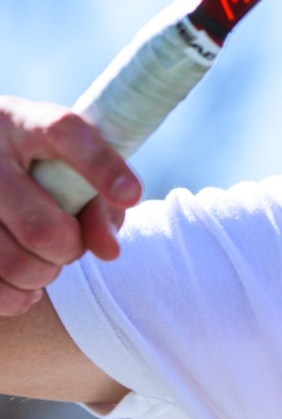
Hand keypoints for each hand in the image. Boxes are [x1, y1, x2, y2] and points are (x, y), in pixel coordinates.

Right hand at [0, 98, 140, 316]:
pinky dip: (13, 296)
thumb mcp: (69, 166)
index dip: (102, 167)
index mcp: (23, 122)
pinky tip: (24, 288)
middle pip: (42, 226)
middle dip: (69, 249)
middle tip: (70, 248)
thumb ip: (100, 202)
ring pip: (10, 261)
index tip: (132, 196)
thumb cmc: (38, 169)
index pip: (65, 133)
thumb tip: (110, 251)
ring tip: (47, 266)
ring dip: (41, 276)